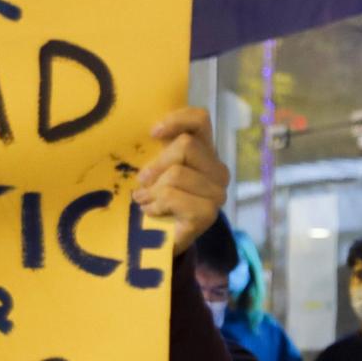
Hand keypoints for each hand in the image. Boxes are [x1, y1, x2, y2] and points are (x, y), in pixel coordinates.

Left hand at [137, 108, 226, 254]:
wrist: (160, 240)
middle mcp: (219, 171)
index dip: (176, 120)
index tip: (153, 134)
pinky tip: (151, 211)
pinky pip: (172, 196)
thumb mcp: (157, 167)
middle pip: (186, 146)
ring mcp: (217, 194)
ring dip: (152, 189)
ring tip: (145, 199)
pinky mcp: (207, 213)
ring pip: (177, 173)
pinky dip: (155, 204)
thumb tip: (149, 133)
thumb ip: (160, 148)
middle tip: (143, 181)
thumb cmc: (157, 198)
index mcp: (207, 152)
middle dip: (157, 164)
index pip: (200, 120)